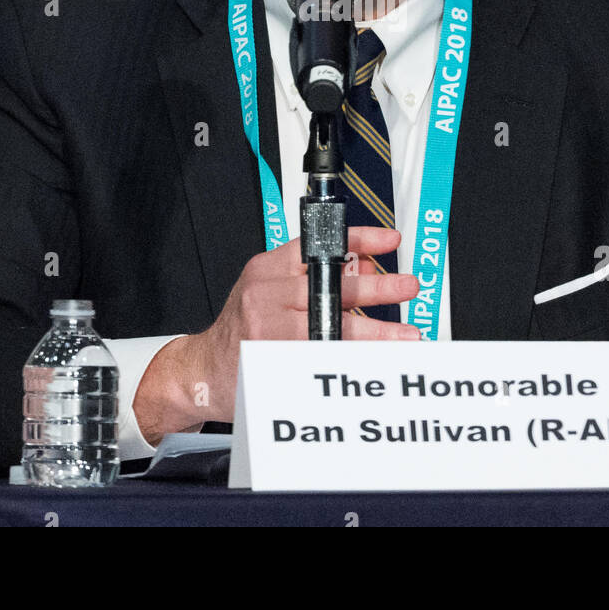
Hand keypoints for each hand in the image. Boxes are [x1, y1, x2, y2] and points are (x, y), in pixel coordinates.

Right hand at [135, 227, 418, 439]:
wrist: (202, 370)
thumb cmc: (240, 329)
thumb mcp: (272, 290)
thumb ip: (313, 278)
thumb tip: (364, 267)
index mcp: (269, 267)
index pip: (319, 244)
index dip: (358, 240)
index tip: (389, 241)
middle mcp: (265, 291)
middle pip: (330, 285)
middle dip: (376, 289)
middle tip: (406, 288)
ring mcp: (266, 325)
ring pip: (330, 324)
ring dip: (374, 331)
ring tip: (404, 334)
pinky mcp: (269, 356)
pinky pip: (318, 355)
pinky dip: (349, 358)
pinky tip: (372, 360)